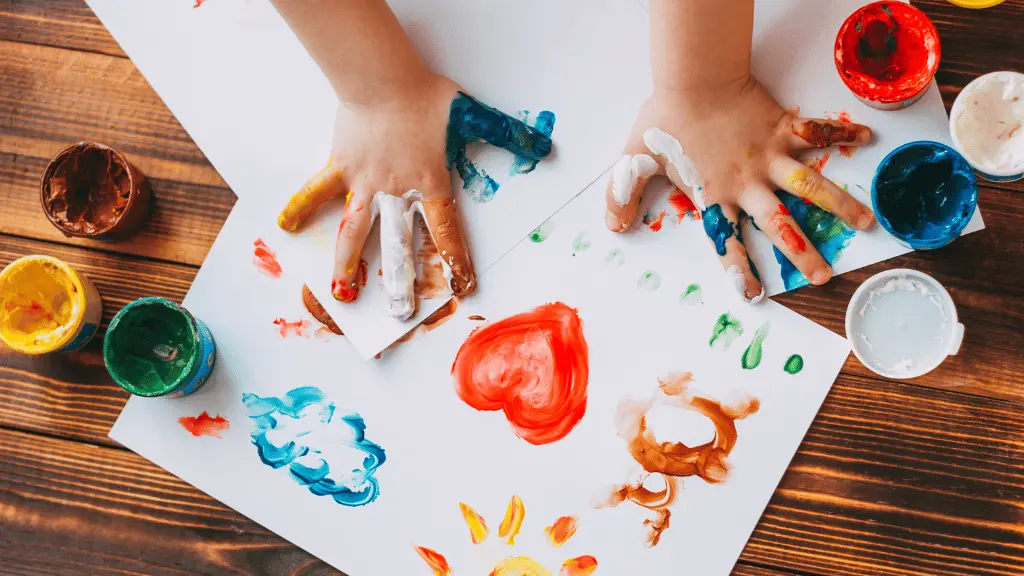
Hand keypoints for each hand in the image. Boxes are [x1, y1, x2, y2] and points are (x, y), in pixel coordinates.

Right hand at [278, 73, 552, 319]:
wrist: (383, 78)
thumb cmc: (426, 98)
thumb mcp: (472, 116)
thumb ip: (506, 135)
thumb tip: (543, 147)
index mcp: (430, 185)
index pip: (446, 231)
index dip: (456, 261)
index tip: (462, 286)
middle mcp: (397, 192)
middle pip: (400, 245)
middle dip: (402, 282)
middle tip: (400, 312)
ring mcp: (365, 183)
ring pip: (355, 231)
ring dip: (348, 263)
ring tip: (342, 294)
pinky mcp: (340, 166)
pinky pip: (318, 192)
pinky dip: (301, 208)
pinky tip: (287, 228)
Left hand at [605, 75, 874, 301]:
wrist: (694, 78)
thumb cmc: (666, 119)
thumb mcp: (634, 160)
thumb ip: (622, 194)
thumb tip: (613, 227)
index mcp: (715, 194)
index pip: (726, 241)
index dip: (738, 270)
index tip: (753, 296)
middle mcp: (749, 182)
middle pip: (779, 225)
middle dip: (802, 253)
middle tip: (824, 277)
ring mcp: (771, 156)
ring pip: (812, 185)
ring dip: (840, 204)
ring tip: (869, 222)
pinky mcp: (783, 128)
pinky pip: (819, 131)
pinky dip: (844, 131)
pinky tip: (870, 138)